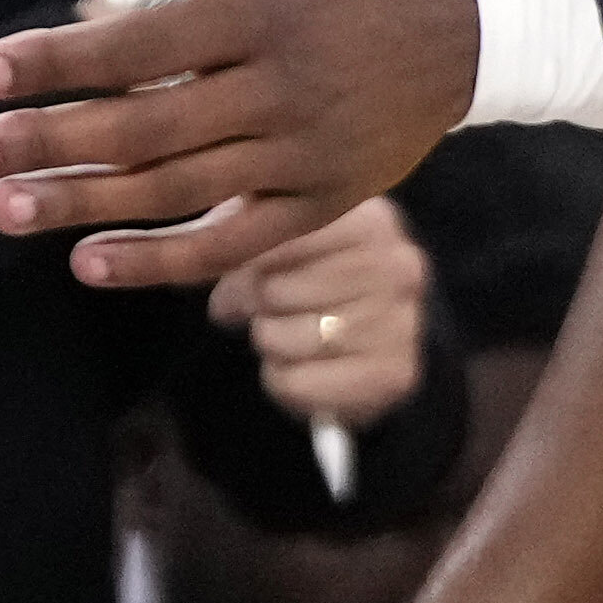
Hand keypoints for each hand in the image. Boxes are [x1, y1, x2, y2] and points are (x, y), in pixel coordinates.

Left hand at [0, 0, 478, 288]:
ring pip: (177, 191)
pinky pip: (234, 240)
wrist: (482, 23)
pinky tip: (90, 263)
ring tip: (3, 210)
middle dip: (47, 142)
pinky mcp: (325, 200)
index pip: (138, 43)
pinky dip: (163, 261)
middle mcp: (281, 88)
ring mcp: (305, 152)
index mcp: (263, 8)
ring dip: (84, 205)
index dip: (57, 61)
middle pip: (144, 127)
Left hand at [215, 195, 428, 426]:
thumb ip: (253, 236)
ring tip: (281, 337)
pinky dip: (280, 382)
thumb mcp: (295, 242)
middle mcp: (397, 267)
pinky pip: (297, 382)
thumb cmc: (325, 282)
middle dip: (252, 305)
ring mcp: (401, 324)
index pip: (280, 237)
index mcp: (372, 219)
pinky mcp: (393, 376)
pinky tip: (293, 370)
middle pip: (276, 289)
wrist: (380, 340)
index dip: (245, 263)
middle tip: (258, 312)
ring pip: (283, 338)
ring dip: (268, 342)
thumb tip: (201, 253)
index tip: (238, 278)